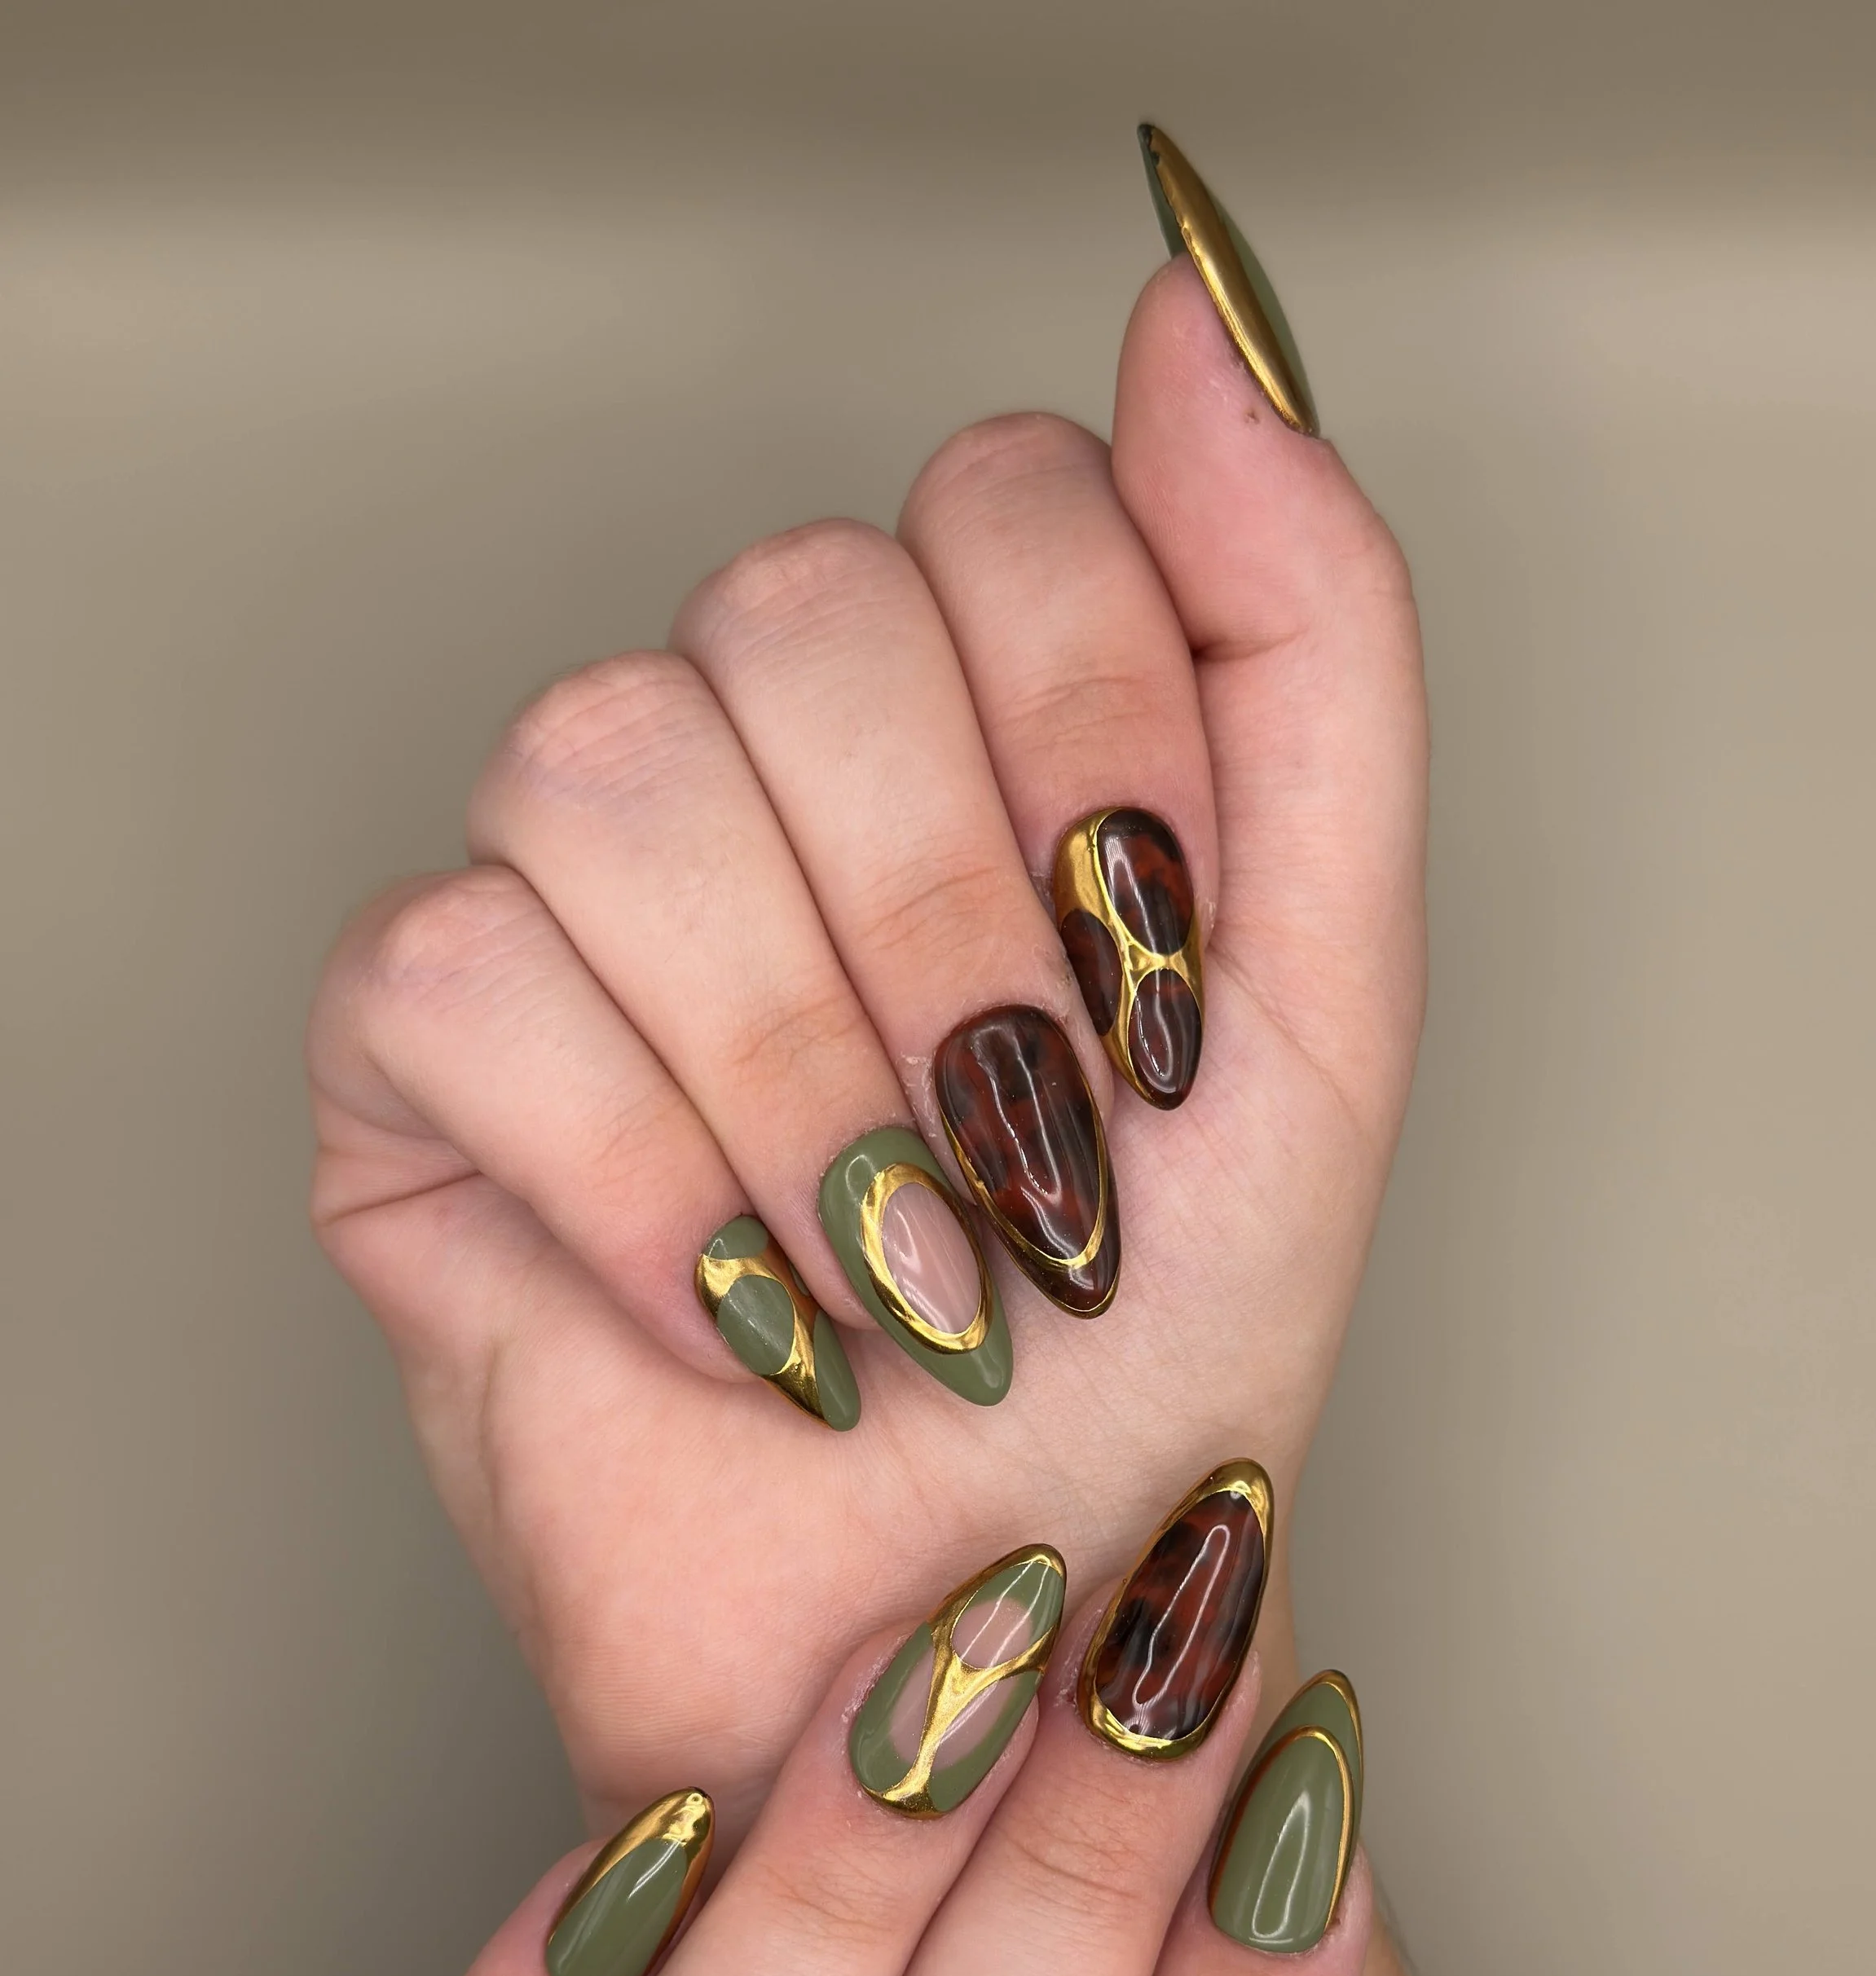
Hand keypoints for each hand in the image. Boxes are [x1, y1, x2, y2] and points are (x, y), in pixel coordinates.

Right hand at [306, 256, 1424, 1828]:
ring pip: (612, 771)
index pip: (1008, 500)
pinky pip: (461, 971)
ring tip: (886, 1272)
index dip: (1103, 750)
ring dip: (801, 1082)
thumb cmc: (1157, 1342)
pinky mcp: (415, 1047)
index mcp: (978, 717)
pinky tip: (727, 1313)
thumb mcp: (1326, 993)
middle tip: (1021, 1163)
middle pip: (797, 612)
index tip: (1151, 995)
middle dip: (956, 942)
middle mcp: (763, 760)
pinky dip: (639, 1184)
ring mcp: (573, 891)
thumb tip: (1196, 321)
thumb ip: (1308, 642)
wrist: (989, 1620)